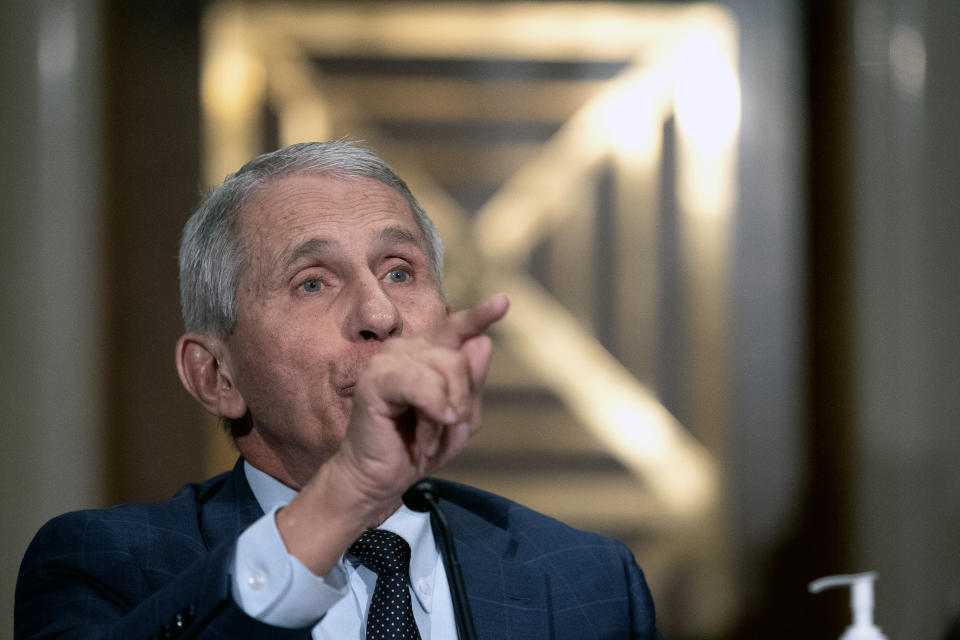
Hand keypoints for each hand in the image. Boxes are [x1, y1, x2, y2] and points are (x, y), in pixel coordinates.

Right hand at [276, 294, 508, 574]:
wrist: (380, 479)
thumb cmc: (417, 446)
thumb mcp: (459, 416)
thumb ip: (471, 381)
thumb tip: (483, 342)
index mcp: (424, 353)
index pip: (455, 328)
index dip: (479, 316)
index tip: (503, 302)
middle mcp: (404, 349)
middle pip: (458, 356)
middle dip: (461, 400)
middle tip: (443, 429)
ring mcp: (387, 361)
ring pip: (445, 368)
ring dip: (445, 413)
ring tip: (427, 436)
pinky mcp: (375, 380)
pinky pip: (422, 383)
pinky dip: (433, 411)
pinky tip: (426, 434)